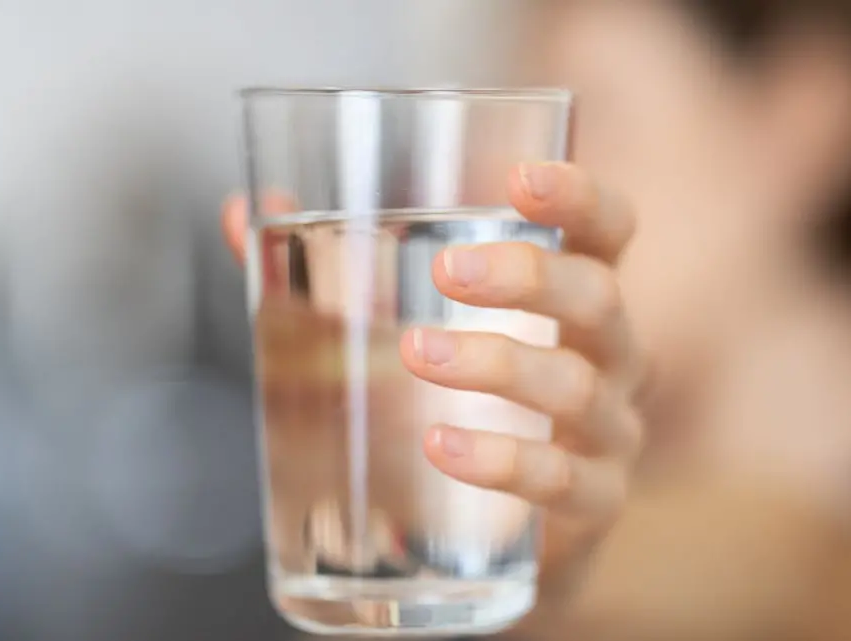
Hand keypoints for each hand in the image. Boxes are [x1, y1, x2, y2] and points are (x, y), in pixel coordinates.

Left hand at [224, 162, 643, 617]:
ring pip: (574, 386)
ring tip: (417, 354)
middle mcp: (608, 357)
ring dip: (495, 364)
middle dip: (526, 277)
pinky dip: (502, 460)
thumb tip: (242, 214)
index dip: (579, 196)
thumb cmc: (457, 407)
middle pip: (598, 298)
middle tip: (445, 272)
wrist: (490, 539)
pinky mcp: (592, 505)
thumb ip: (328, 271)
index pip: (608, 230)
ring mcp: (608, 433)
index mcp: (571, 298)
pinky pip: (563, 481)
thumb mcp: (401, 329)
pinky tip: (442, 446)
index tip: (519, 177)